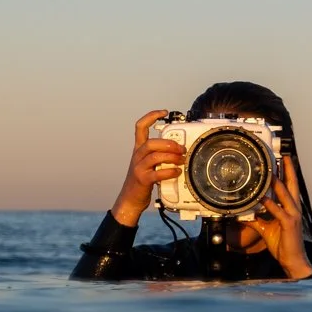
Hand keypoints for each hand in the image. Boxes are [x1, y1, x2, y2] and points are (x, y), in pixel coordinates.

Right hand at [110, 110, 185, 226]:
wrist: (130, 199)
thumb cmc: (142, 181)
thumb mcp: (148, 163)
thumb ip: (160, 154)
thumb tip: (180, 149)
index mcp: (139, 150)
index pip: (140, 127)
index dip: (151, 116)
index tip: (163, 112)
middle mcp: (137, 156)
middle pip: (150, 143)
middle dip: (168, 143)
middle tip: (181, 149)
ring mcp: (138, 168)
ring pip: (154, 156)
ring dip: (171, 157)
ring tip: (182, 160)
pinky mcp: (143, 180)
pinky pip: (157, 173)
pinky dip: (169, 171)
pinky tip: (176, 172)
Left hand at [241, 156, 311, 279]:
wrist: (293, 260)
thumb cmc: (283, 244)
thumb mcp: (266, 229)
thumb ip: (257, 220)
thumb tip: (245, 214)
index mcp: (290, 208)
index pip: (289, 187)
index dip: (286, 174)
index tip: (282, 161)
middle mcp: (294, 209)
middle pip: (292, 185)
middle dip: (288, 170)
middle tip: (284, 156)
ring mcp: (293, 215)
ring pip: (285, 195)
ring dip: (278, 183)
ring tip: (271, 172)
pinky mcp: (289, 224)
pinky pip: (278, 212)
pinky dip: (270, 204)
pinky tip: (262, 198)